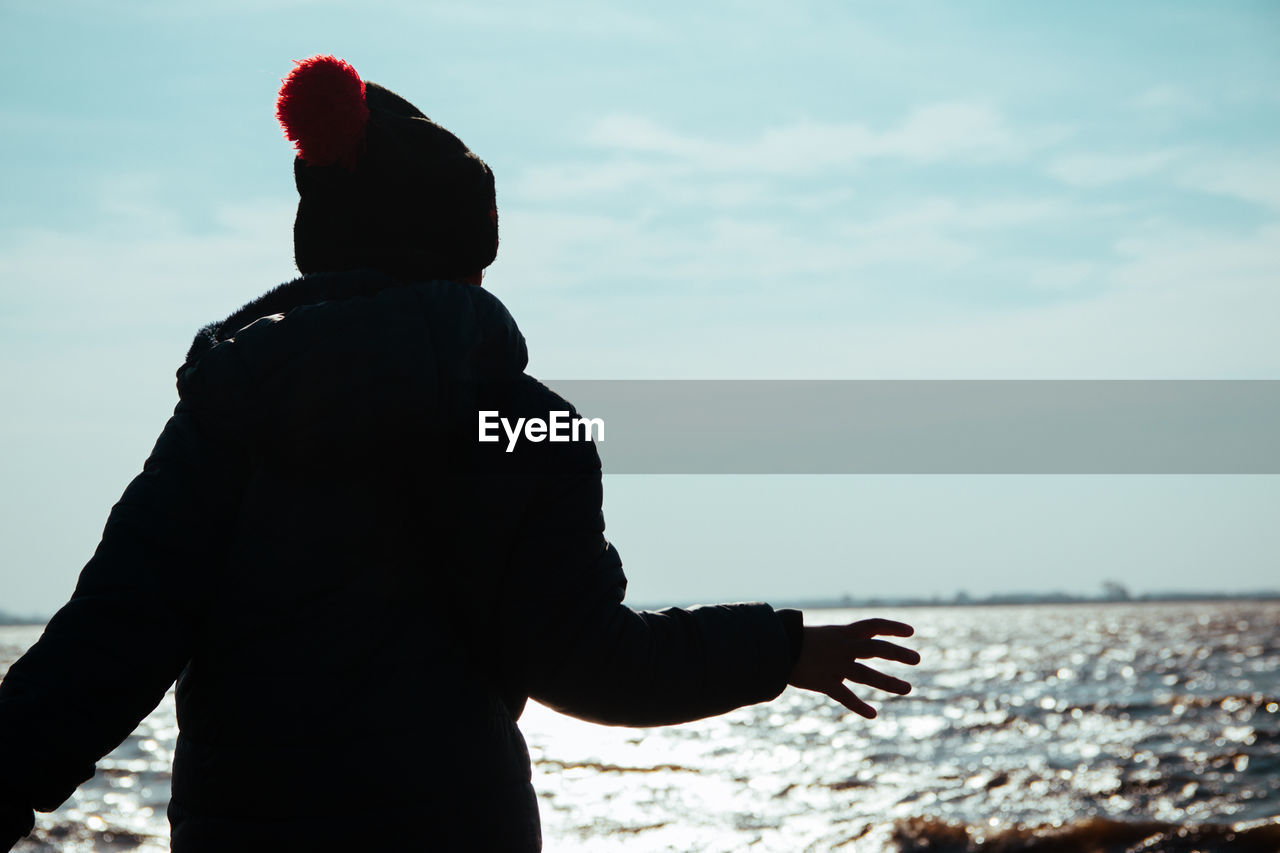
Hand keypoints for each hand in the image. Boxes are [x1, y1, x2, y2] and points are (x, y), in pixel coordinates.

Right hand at [787, 618, 918, 717]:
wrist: (771, 646)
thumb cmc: (791, 639)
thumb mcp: (820, 634)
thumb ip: (839, 640)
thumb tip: (853, 642)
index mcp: (841, 632)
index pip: (873, 625)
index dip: (892, 627)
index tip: (911, 631)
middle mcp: (842, 647)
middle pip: (876, 649)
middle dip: (898, 654)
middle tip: (917, 659)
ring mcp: (834, 665)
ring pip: (866, 675)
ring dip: (888, 682)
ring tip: (907, 688)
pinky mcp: (823, 682)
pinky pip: (845, 696)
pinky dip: (859, 706)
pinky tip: (873, 714)